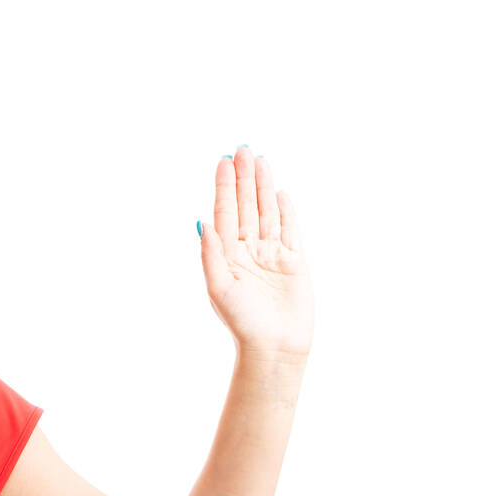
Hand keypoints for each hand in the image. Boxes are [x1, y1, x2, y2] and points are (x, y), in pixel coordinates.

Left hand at [200, 146, 313, 360]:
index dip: (223, 187)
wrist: (274, 348)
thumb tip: (201, 223)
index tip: (222, 162)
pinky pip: (290, 229)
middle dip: (243, 178)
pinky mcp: (294, 262)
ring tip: (260, 160)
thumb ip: (211, 255)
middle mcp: (247, 251)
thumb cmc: (242, 324)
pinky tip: (280, 192)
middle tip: (242, 148)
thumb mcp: (219, 288)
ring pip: (267, 212)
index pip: (225, 213)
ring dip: (263, 187)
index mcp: (226, 255)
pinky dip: (286, 210)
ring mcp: (271, 254)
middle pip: (246, 206)